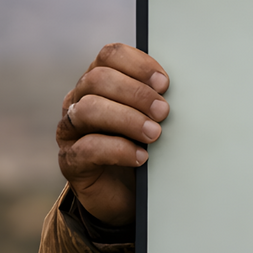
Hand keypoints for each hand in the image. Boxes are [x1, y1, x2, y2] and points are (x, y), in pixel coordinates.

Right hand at [56, 44, 169, 225]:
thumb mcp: (151, 122)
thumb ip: (156, 103)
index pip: (109, 56)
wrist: (125, 197)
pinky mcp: (71, 161)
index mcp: (98, 83)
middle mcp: (79, 101)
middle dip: (135, 93)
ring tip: (154, 134)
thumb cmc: (141, 150)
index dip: (137, 64)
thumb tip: (181, 93)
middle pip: (98, 79)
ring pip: (89, 109)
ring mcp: (70, 130)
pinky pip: (87, 148)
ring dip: (127, 119)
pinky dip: (118, 150)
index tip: (164, 83)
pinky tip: (141, 157)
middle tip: (163, 111)